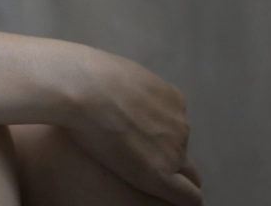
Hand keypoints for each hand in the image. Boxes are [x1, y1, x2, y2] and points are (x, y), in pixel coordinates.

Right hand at [63, 47, 203, 205]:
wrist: (83, 88)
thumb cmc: (89, 80)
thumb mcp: (119, 77)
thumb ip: (129, 94)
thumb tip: (118, 102)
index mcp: (173, 100)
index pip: (174, 129)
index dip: (159, 142)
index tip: (145, 149)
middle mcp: (179, 124)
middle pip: (179, 150)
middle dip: (166, 159)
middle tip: (142, 167)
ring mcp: (174, 149)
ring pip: (180, 172)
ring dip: (168, 177)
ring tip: (145, 188)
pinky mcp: (162, 173)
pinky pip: (186, 195)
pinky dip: (184, 201)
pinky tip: (176, 205)